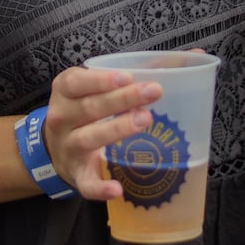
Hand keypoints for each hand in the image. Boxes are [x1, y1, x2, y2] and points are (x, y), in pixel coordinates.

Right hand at [43, 66, 162, 200]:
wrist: (55, 146)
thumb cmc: (85, 107)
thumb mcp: (97, 85)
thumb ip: (135, 72)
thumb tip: (188, 56)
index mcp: (65, 91)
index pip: (77, 82)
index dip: (101, 80)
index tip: (127, 76)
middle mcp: (62, 118)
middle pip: (90, 108)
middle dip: (122, 99)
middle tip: (153, 92)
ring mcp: (68, 147)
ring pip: (89, 139)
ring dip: (117, 129)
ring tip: (145, 120)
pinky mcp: (77, 174)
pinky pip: (86, 183)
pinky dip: (100, 188)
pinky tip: (117, 189)